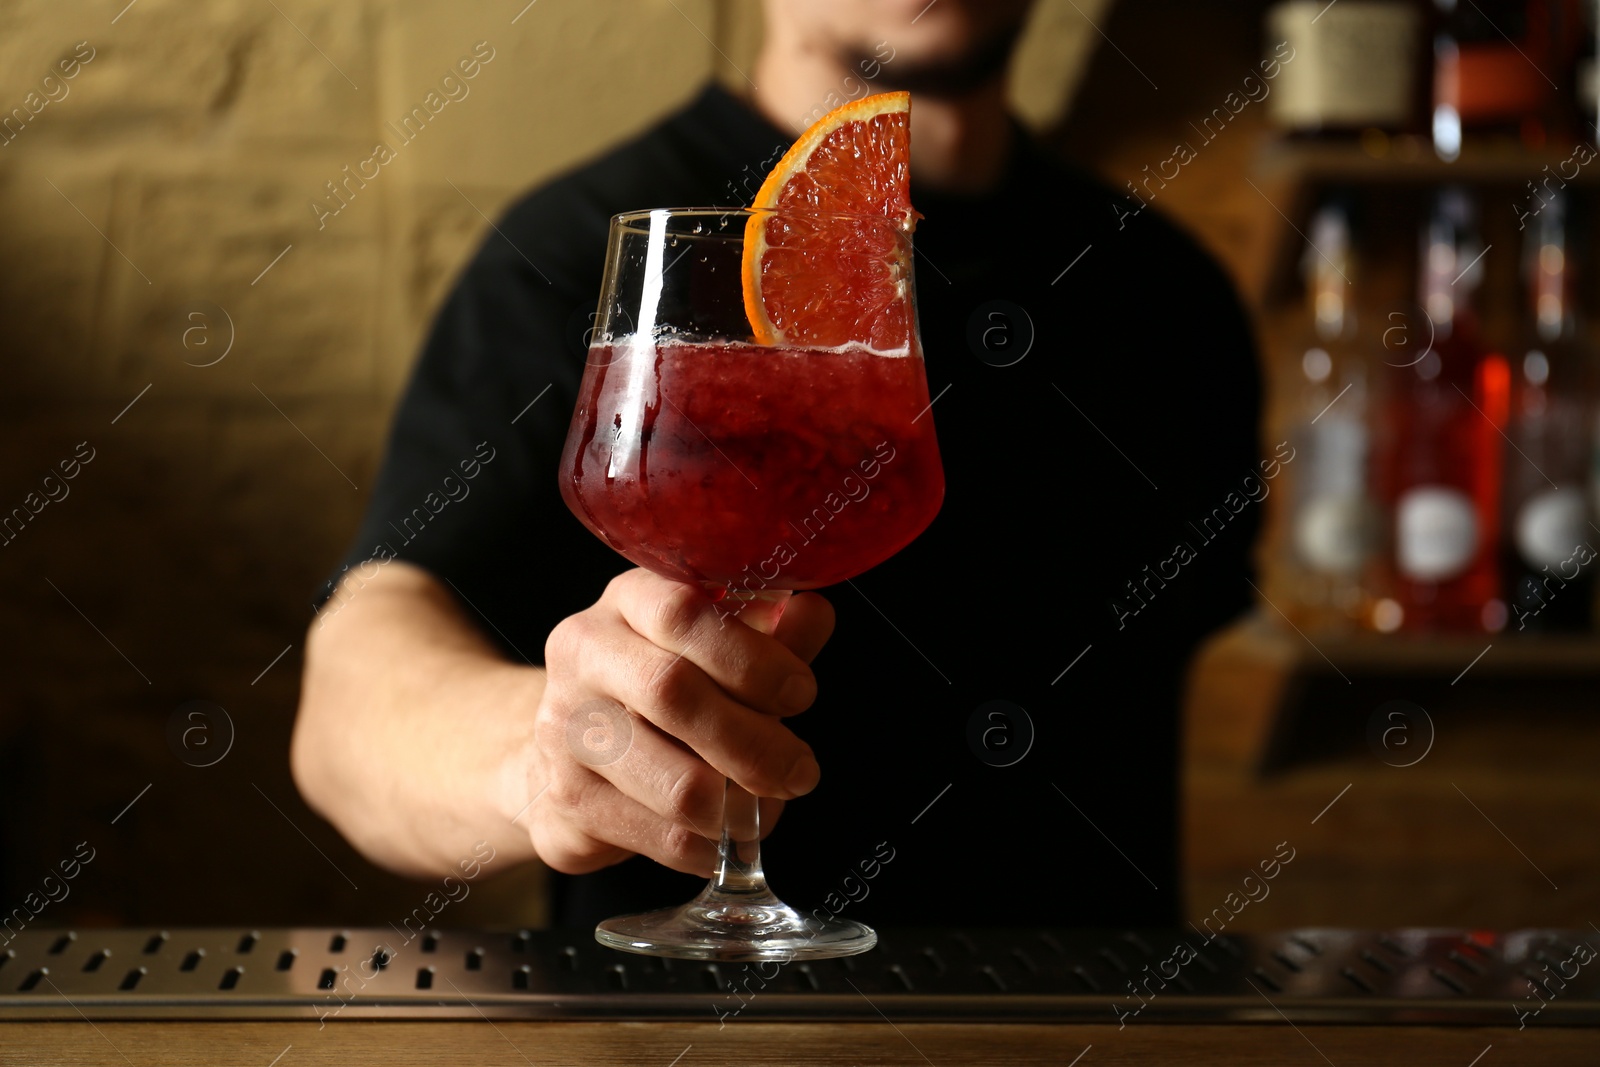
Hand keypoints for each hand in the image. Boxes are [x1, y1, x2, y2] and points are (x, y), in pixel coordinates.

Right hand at [522, 568, 833, 877]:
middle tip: (800, 770)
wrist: (571, 747)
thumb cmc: (663, 686)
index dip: (752, 658)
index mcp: (627, 602)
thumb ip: (771, 636)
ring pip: (673, 782)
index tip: (801, 693)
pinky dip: (712, 846)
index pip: (682, 614)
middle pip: (672, 692)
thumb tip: (815, 613)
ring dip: (739, 805)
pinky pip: (661, 836)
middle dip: (756, 742)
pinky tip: (726, 836)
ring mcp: (563, 730)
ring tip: (766, 806)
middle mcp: (583, 656)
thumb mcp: (718, 649)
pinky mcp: (564, 802)